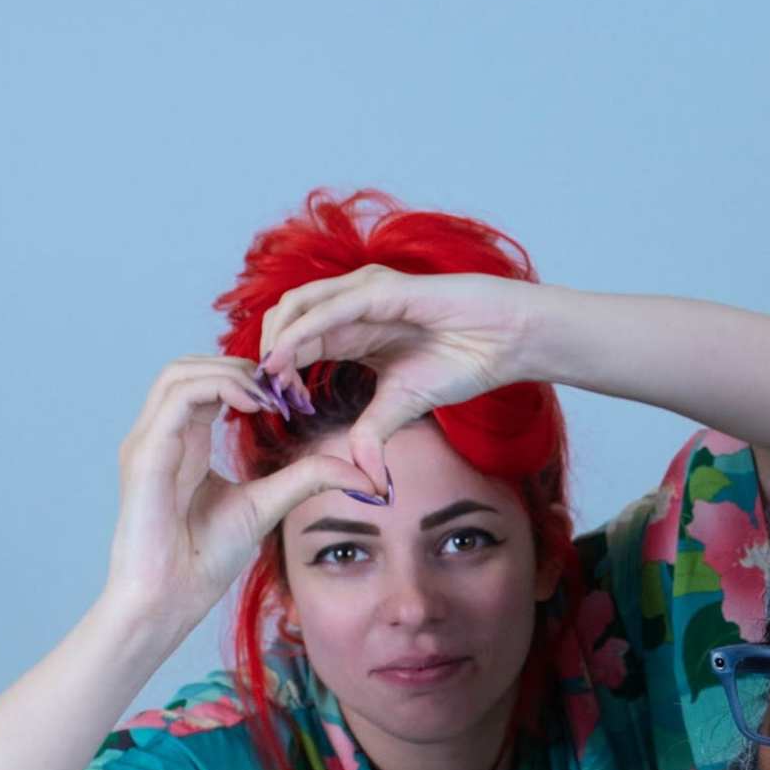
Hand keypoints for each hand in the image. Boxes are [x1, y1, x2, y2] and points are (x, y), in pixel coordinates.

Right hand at [97, 356, 379, 631]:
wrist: (168, 598)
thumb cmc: (204, 559)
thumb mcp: (267, 505)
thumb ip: (305, 479)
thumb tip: (360, 473)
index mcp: (183, 443)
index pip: (208, 384)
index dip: (252, 379)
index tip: (295, 400)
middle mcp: (161, 435)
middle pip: (190, 367)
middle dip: (242, 367)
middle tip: (287, 391)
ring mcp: (148, 441)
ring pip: (180, 372)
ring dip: (230, 372)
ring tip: (270, 397)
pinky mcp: (145, 453)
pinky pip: (177, 397)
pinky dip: (217, 387)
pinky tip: (253, 405)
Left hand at [251, 266, 547, 500]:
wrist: (506, 339)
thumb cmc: (463, 360)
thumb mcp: (403, 405)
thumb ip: (373, 433)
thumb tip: (364, 480)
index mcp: (352, 332)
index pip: (298, 344)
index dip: (280, 373)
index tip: (278, 407)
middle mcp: (351, 306)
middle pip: (286, 320)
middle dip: (267, 355)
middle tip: (263, 394)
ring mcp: (363, 292)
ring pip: (297, 307)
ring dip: (275, 341)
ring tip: (267, 377)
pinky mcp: (380, 290)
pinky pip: (330, 309)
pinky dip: (302, 332)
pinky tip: (286, 357)